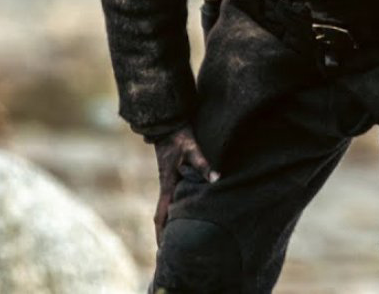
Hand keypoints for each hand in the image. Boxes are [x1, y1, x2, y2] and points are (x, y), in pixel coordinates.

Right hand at [152, 126, 217, 241]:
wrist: (166, 123)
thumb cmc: (179, 136)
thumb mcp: (191, 148)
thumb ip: (203, 164)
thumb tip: (217, 178)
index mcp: (167, 183)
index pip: (162, 214)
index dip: (162, 233)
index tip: (162, 250)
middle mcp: (166, 186)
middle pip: (162, 217)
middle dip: (163, 236)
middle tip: (169, 254)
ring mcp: (168, 182)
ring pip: (166, 209)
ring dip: (168, 225)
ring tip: (175, 242)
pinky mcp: (173, 177)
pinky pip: (172, 200)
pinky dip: (174, 212)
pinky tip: (182, 218)